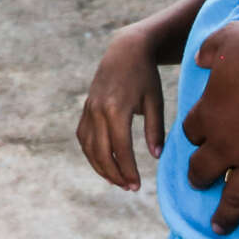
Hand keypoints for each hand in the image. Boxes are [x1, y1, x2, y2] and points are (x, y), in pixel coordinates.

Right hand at [75, 25, 168, 191]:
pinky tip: (104, 163)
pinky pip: (83, 137)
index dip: (128, 170)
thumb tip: (155, 157)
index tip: (137, 186)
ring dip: (101, 167)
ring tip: (117, 181)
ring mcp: (88, 108)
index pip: (121, 148)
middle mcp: (98, 109)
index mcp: (116, 108)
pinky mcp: (86, 108)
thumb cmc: (145, 76)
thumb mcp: (155, 101)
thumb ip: (155, 129)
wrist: (125, 50)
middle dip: (115, 174)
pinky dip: (91, 153)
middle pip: (101, 151)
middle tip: (129, 188)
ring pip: (89, 147)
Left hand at [184, 19, 238, 238]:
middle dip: (199, 177)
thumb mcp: (228, 36)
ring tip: (220, 225)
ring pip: (236, 199)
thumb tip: (201, 59)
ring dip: (228, 214)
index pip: (192, 130)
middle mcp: (228, 146)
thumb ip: (210, 48)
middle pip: (203, 169)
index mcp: (210, 115)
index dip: (195, 131)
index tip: (198, 133)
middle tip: (199, 184)